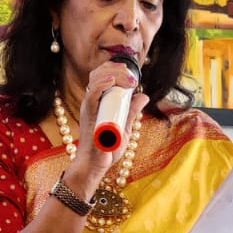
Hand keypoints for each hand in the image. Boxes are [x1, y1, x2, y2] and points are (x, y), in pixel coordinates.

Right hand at [65, 60, 145, 197]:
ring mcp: (89, 107)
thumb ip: (132, 111)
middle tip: (131, 73)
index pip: (104, 75)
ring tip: (127, 77)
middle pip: (99, 72)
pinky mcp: (88, 115)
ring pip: (95, 78)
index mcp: (100, 102)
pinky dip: (102, 84)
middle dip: (115, 67)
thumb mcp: (124, 127)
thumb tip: (143, 96)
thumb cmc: (107, 149)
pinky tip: (113, 81)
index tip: (133, 74)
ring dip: (113, 73)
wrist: (95, 166)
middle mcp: (93, 101)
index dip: (117, 69)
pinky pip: (92, 95)